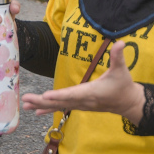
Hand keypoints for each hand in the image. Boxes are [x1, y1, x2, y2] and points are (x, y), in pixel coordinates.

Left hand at [22, 41, 145, 122]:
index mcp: (92, 91)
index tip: (45, 96)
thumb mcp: (122, 70)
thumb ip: (119, 56)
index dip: (59, 95)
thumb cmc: (124, 85)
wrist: (127, 102)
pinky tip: (36, 111)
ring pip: (59, 106)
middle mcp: (84, 100)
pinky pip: (62, 108)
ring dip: (41, 105)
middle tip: (26, 100)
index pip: (73, 94)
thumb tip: (121, 42)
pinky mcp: (80, 106)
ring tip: (25, 106)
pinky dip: (49, 108)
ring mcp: (81, 105)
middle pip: (60, 101)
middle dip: (42, 101)